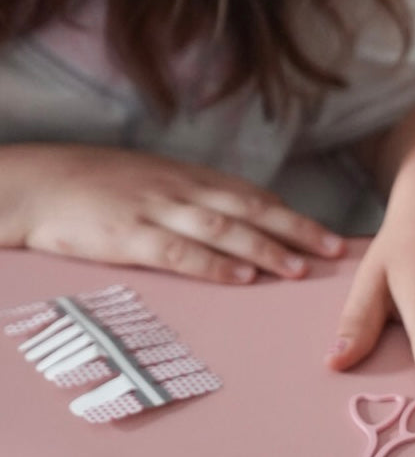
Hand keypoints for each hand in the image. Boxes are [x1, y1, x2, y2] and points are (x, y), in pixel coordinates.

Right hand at [0, 143, 344, 281]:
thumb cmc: (96, 185)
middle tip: (333, 251)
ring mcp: (158, 211)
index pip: (253, 198)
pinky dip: (215, 265)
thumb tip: (235, 220)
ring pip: (224, 230)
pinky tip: (241, 278)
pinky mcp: (131, 235)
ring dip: (265, 249)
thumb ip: (193, 198)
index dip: (293, 217)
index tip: (327, 236)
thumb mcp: (153, 181)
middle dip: (297, 231)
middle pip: (251, 211)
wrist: (39, 183)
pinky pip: (181, 251)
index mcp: (190, 178)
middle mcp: (182, 191)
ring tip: (298, 269)